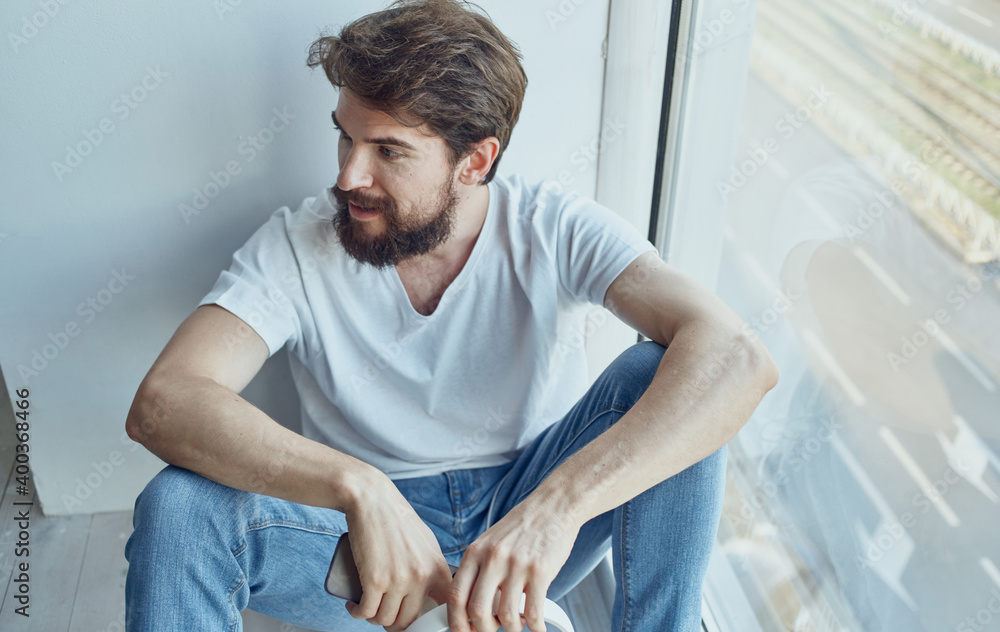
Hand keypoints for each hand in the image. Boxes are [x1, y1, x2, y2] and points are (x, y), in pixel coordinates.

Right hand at [342, 471, 452, 631]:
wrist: (373, 500)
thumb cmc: (397, 519)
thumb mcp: (427, 543)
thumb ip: (434, 567)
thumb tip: (438, 593)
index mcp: (438, 569)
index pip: (443, 609)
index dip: (430, 622)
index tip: (416, 623)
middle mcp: (421, 577)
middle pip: (409, 621)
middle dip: (395, 623)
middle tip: (384, 614)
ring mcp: (398, 580)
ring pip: (385, 619)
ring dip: (373, 618)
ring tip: (367, 607)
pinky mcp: (374, 579)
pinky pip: (366, 612)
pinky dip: (357, 614)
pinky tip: (355, 607)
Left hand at [446, 496, 579, 631]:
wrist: (553, 506)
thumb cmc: (522, 526)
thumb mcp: (490, 541)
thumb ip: (478, 569)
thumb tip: (470, 607)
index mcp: (476, 552)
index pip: (455, 596)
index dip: (456, 622)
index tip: (464, 631)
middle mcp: (493, 558)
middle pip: (477, 611)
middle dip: (483, 630)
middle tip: (492, 630)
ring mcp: (517, 565)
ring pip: (507, 616)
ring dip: (511, 628)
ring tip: (518, 624)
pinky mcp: (541, 571)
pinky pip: (534, 612)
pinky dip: (536, 627)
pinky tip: (538, 626)